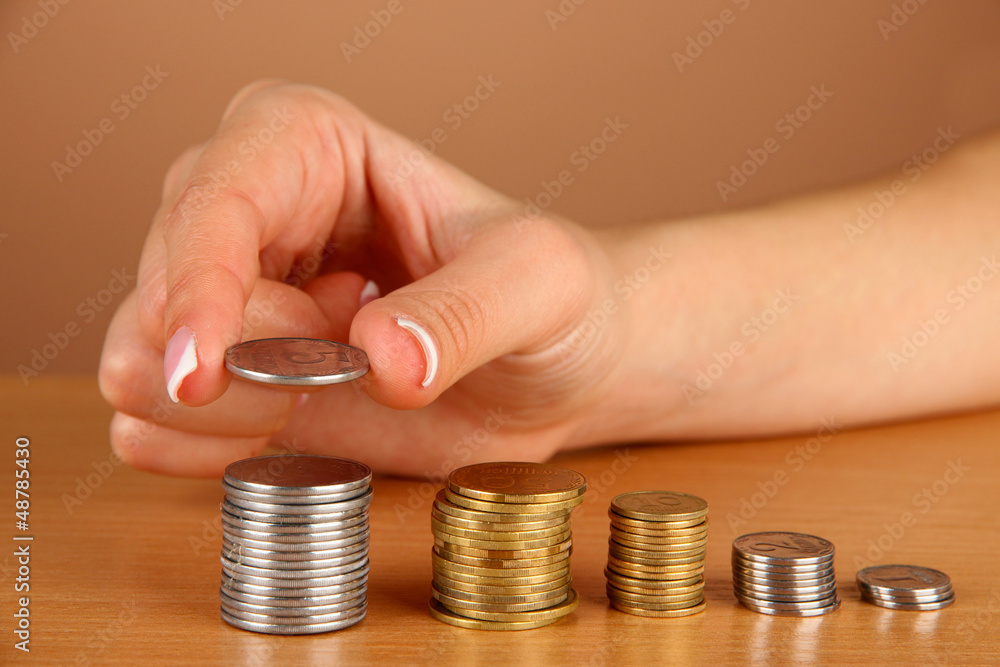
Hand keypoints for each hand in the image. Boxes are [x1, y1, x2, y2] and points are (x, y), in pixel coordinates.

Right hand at [98, 81, 628, 477]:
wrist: (550, 367)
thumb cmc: (551, 297)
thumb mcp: (538, 285)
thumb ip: (466, 311)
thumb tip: (379, 359)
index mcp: (303, 142)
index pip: (211, 202)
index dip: (197, 288)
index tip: (207, 374)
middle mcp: (244, 211)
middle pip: (162, 294)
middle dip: (255, 361)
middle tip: (355, 362)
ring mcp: (224, 297)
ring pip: (138, 365)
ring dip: (235, 408)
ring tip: (335, 382)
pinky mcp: (224, 378)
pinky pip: (153, 427)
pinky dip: (217, 448)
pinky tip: (301, 422)